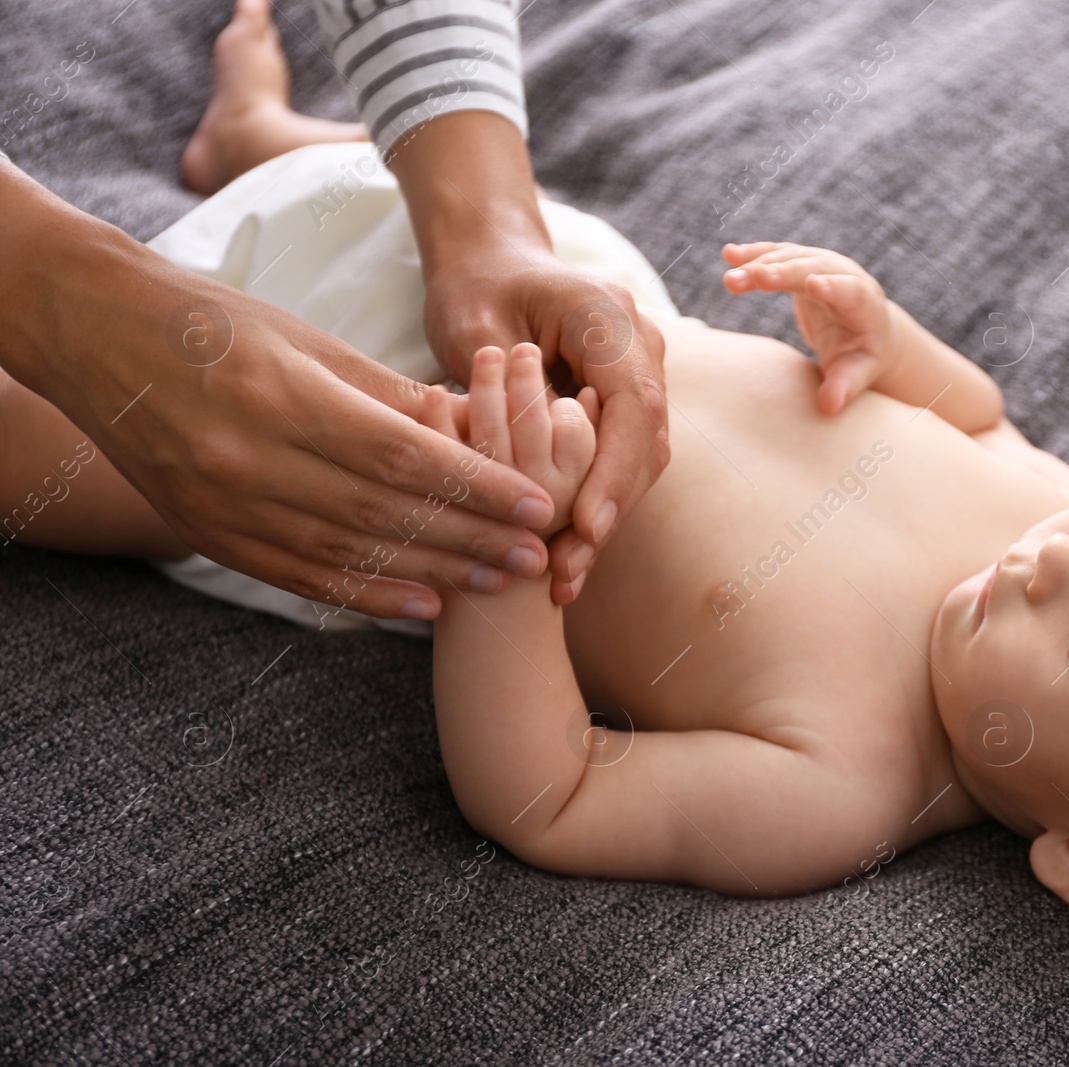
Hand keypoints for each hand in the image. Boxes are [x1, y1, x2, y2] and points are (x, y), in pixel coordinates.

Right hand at [0, 180, 560, 621]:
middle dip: (471, 539)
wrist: (97, 338)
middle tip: (538, 557)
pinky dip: (367, 594)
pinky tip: (423, 604)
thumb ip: (391, 395)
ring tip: (499, 580)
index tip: (538, 505)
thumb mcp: (309, 341)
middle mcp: (251, 460)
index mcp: (285, 398)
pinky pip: (300, 576)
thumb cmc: (218, 324)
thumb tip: (478, 429)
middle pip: (385, 512)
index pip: (402, 456)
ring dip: (434, 572)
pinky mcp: (208, 534)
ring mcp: (223, 505)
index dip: (476, 487)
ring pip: (349, 552)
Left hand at [389, 111, 667, 605]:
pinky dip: (598, 504)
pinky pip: (625, 458)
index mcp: (610, 316)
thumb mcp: (474, 328)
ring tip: (563, 578)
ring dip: (605, 519)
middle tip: (566, 573)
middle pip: (647, 441)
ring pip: (642, 459)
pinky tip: (566, 551)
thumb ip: (508, 393)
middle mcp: (642, 343)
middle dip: (609, 512)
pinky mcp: (628, 400)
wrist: (493, 261)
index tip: (586, 528)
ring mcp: (642, 372)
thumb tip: (533, 473)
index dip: (614, 472)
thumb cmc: (475, 287)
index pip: (634, 405)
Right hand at [722, 242, 901, 414]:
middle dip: (783, 273)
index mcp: (863, 304)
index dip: (832, 287)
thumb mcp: (858, 372)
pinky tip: (729, 254)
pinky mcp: (804, 263)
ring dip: (759, 266)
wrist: (867, 329)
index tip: (813, 285)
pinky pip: (777, 255)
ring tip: (730, 280)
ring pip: (790, 258)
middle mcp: (845, 275)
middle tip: (755, 277)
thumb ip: (844, 387)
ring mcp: (824, 264)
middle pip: (812, 269)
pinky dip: (754, 254)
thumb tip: (829, 407)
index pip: (849, 290)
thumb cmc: (862, 356)